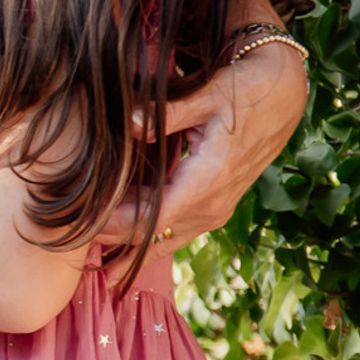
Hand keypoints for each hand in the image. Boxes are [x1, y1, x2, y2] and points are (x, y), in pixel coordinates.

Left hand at [99, 38, 308, 250]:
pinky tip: (124, 248)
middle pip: (156, 235)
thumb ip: (165, 114)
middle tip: (75, 248)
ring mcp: (216, 209)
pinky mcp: (215, 205)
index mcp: (208, 180)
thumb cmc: (245, 92)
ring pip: (167, 239)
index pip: (154, 217)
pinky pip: (177, 230)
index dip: (117, 226)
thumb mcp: (207, 97)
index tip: (84, 227)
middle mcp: (213, 205)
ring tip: (98, 267)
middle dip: (116, 242)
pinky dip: (150, 239)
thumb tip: (128, 122)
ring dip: (132, 248)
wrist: (283, 99)